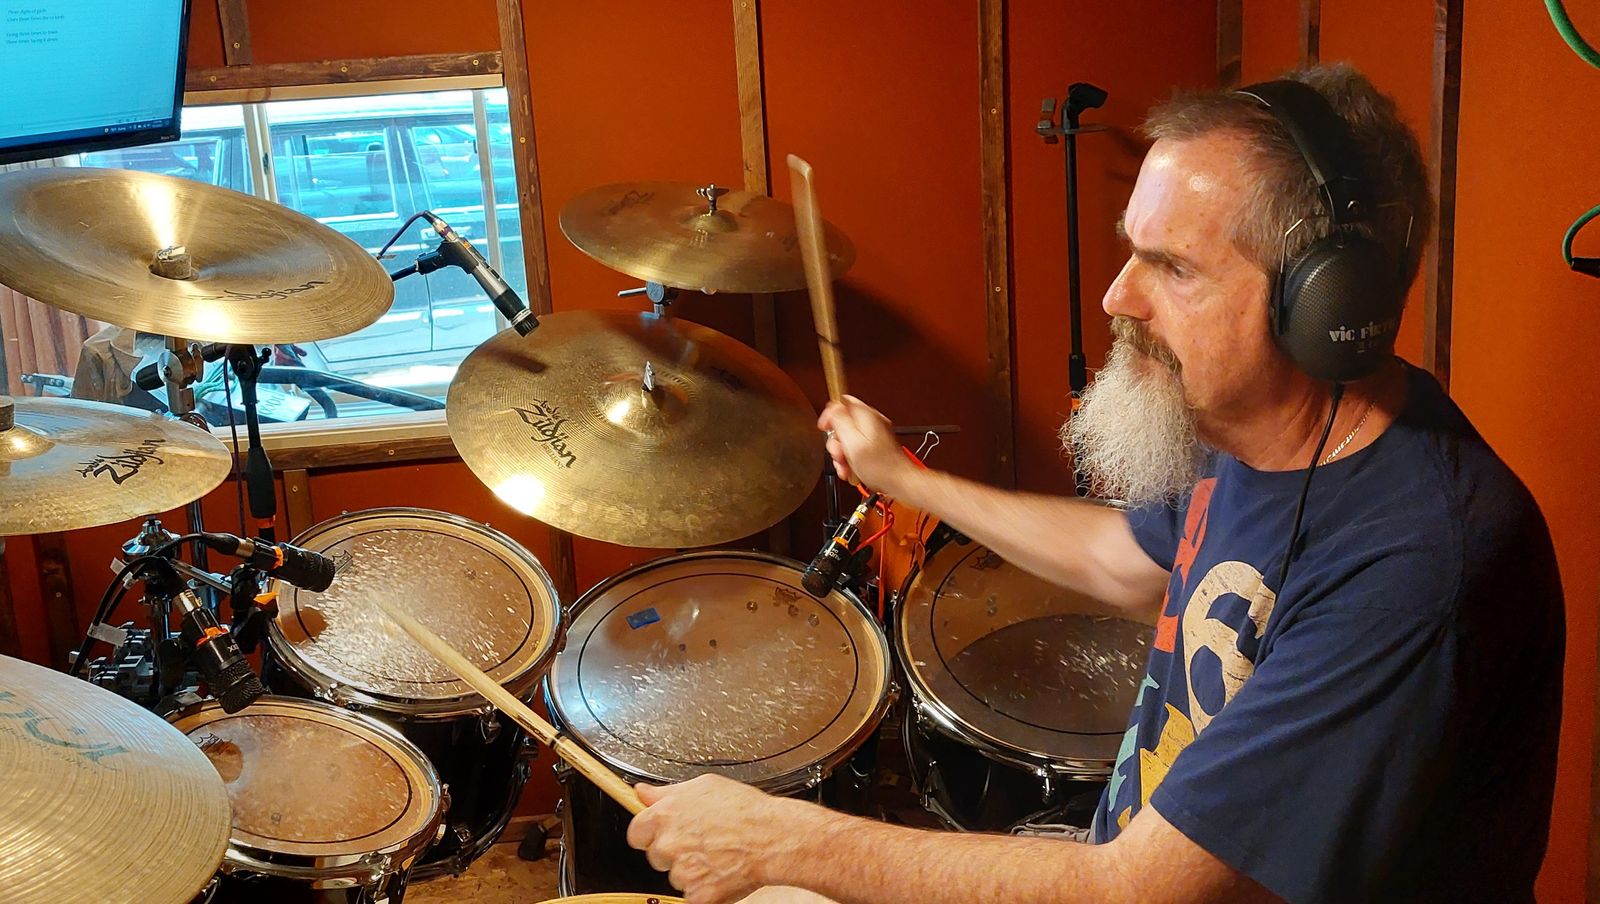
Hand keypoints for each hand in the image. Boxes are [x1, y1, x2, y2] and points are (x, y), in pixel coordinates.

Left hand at [627, 774, 826, 903]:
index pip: (636, 833)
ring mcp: (681, 871)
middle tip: (701, 841)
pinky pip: (692, 893)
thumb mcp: (703, 787)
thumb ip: (666, 793)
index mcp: (665, 816)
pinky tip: (721, 870)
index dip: (649, 833)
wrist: (772, 838)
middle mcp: (668, 844)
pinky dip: (705, 887)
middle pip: (656, 856)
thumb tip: (641, 792)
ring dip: (691, 869)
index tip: (661, 833)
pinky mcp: (696, 894)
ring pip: (676, 875)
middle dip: (673, 851)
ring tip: (717, 854)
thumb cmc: (745, 810)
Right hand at [817, 395, 912, 495]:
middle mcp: (872, 422)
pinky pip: (856, 447)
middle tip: (839, 453)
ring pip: (848, 437)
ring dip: (842, 453)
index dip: (830, 415)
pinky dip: (850, 458)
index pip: (843, 402)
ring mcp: (874, 434)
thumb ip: (840, 421)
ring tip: (845, 465)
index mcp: (866, 416)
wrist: (898, 482)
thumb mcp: (852, 442)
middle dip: (836, 440)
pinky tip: (850, 469)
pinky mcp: (875, 446)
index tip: (825, 428)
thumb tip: (832, 407)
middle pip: (843, 423)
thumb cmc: (880, 466)